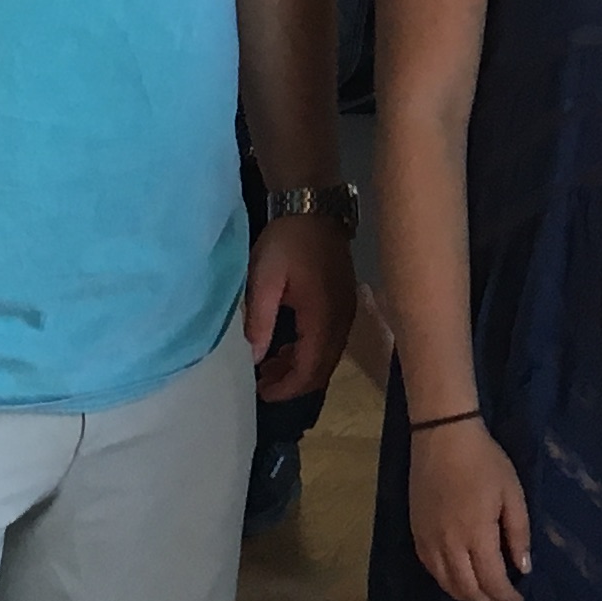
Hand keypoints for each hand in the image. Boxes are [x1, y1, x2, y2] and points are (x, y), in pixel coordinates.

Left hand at [245, 211, 355, 400]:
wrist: (312, 207)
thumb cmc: (286, 241)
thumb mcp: (264, 279)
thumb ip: (260, 320)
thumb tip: (254, 358)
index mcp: (324, 316)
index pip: (311, 368)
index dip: (288, 388)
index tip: (262, 394)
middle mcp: (342, 319)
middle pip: (323, 368)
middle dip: (294, 383)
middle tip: (262, 385)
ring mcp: (347, 311)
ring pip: (328, 356)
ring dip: (301, 368)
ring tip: (268, 369)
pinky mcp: (344, 303)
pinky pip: (330, 340)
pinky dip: (309, 351)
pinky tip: (286, 347)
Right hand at [408, 413, 531, 600]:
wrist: (442, 436)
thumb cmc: (484, 461)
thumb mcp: (512, 493)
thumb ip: (518, 533)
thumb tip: (523, 568)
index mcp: (476, 535)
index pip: (492, 580)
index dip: (506, 597)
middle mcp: (449, 545)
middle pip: (467, 589)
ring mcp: (428, 540)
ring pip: (446, 584)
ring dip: (466, 596)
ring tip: (483, 598)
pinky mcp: (416, 533)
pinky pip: (430, 569)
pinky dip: (447, 582)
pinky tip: (458, 580)